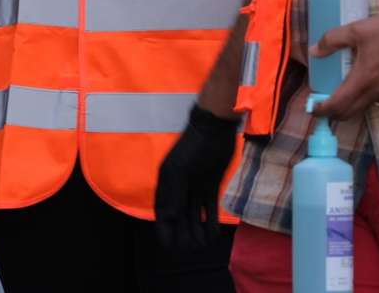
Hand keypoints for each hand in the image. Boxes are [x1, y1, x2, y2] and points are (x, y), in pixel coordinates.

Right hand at [154, 105, 238, 250]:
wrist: (215, 129)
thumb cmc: (193, 146)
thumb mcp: (179, 169)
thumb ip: (172, 192)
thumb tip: (166, 216)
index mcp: (168, 183)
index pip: (163, 211)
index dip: (165, 229)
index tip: (168, 246)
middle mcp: (180, 187)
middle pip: (179, 216)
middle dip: (183, 233)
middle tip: (189, 249)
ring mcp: (196, 186)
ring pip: (194, 214)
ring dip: (197, 230)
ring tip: (201, 246)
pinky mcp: (211, 185)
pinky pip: (209, 207)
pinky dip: (210, 221)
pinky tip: (213, 235)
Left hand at [309, 8, 378, 118]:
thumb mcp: (356, 30)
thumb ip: (332, 40)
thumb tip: (314, 51)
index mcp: (364, 79)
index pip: (338, 105)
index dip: (322, 110)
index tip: (311, 108)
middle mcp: (375, 90)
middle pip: (348, 113)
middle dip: (331, 112)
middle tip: (318, 103)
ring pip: (359, 108)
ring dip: (344, 107)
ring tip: (332, 93)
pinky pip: (369, 101)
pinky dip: (356, 99)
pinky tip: (351, 83)